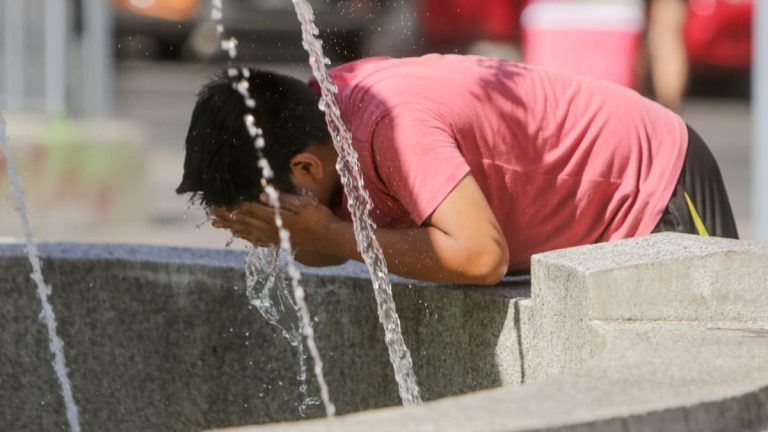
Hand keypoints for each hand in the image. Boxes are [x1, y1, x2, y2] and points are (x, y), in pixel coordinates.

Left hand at [210, 193, 340, 249]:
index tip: (217, 202)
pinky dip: (246, 237)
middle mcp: (271, 229)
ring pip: (247, 231)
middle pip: (243, 221)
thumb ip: (283, 200)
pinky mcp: (280, 242)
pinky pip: (258, 240)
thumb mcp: (304, 203)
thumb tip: (262, 196)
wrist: (331, 239)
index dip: (231, 205)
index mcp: (275, 217)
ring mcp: (275, 237)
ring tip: (217, 224)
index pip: (248, 209)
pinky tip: (239, 236)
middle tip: (210, 213)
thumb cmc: (320, 218)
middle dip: (226, 216)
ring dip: (231, 227)